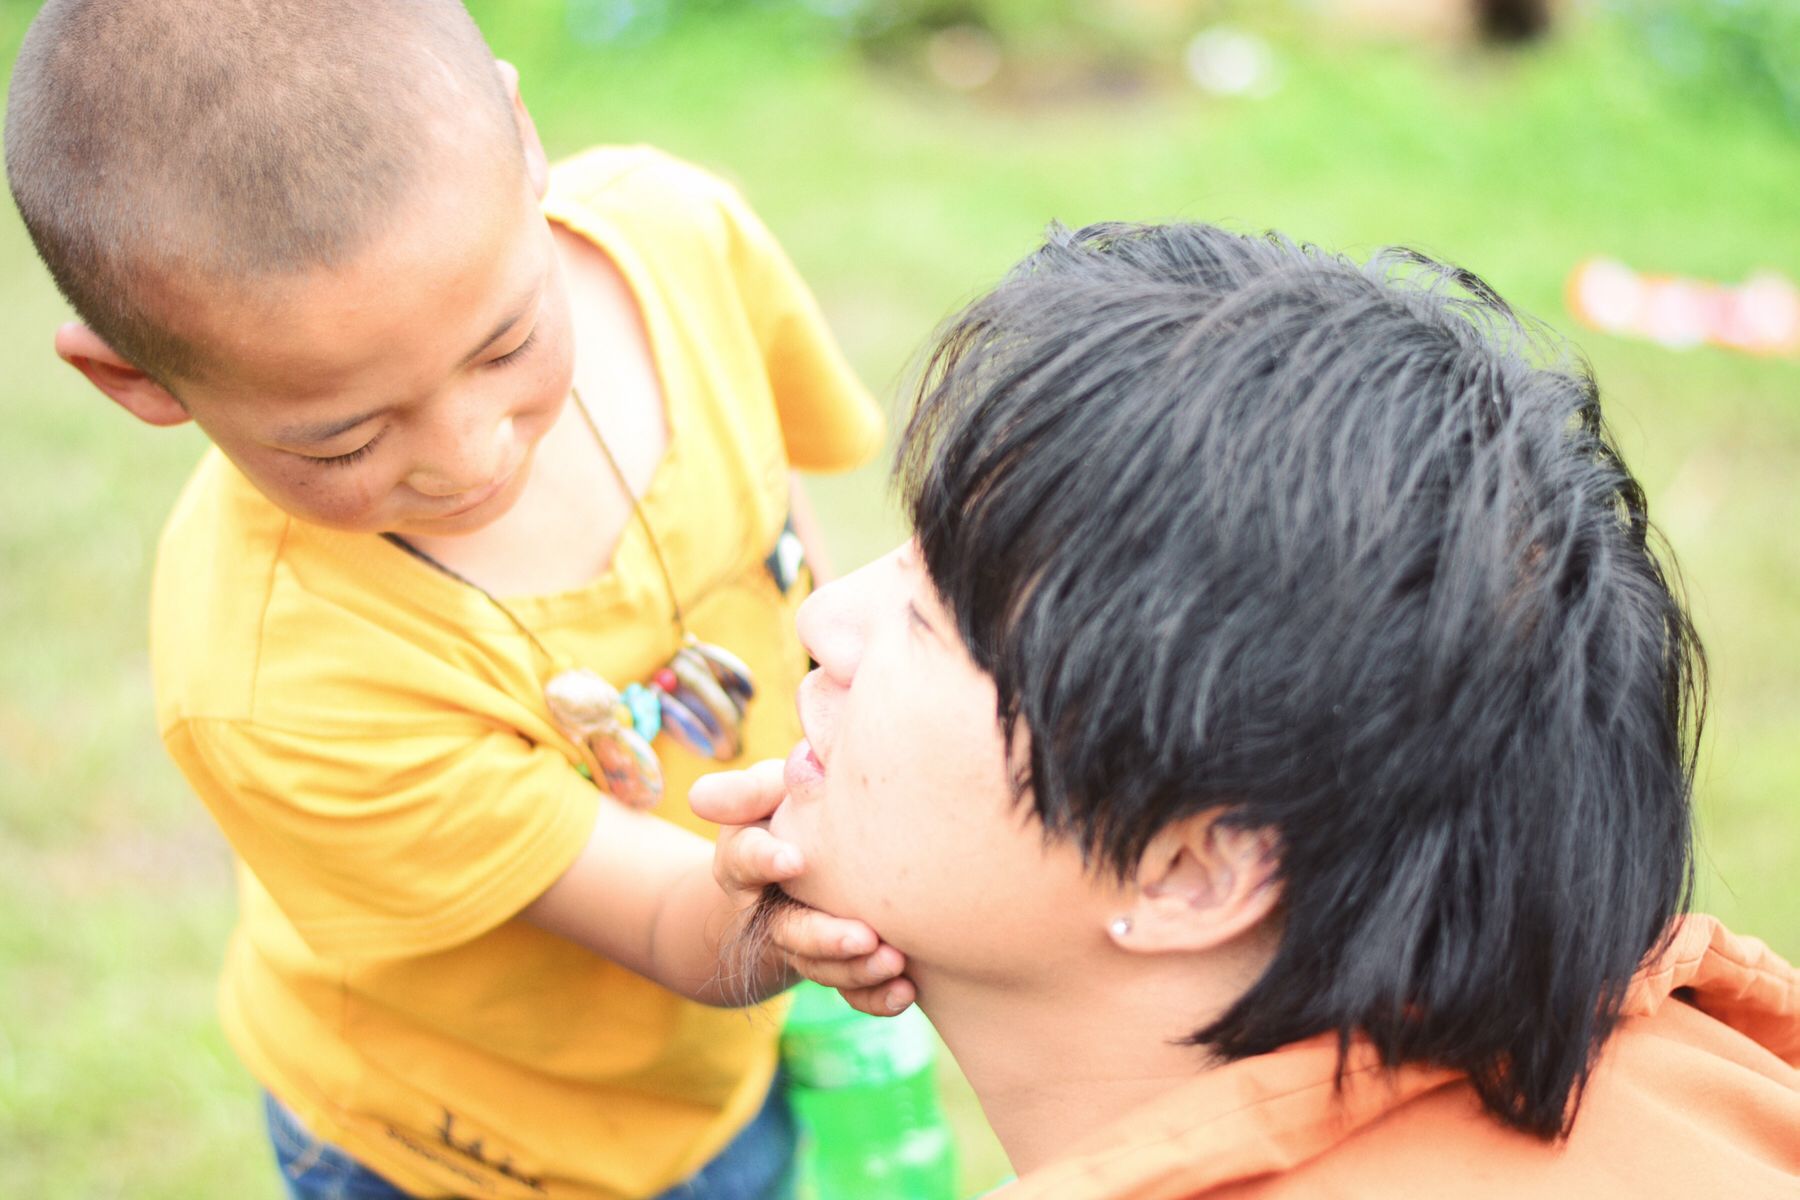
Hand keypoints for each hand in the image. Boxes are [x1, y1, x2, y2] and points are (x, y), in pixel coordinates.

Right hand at [692, 760, 916, 1015]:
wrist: (799, 861)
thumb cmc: (786, 810)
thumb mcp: (765, 791)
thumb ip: (752, 788)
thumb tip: (733, 785)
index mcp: (746, 857)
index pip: (745, 859)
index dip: (765, 861)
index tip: (794, 859)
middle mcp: (768, 907)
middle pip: (788, 930)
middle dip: (824, 937)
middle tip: (862, 935)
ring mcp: (801, 942)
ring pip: (821, 966)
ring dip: (856, 970)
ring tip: (895, 961)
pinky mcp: (833, 964)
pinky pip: (849, 991)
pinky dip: (874, 997)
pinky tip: (906, 991)